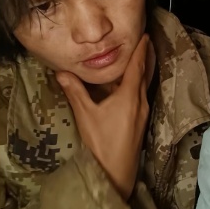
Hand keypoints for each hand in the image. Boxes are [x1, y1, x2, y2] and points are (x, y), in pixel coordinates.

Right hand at [56, 34, 154, 200]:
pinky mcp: (140, 123)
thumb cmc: (102, 144)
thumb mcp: (86, 115)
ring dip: (145, 70)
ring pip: (145, 85)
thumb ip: (75, 92)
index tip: (143, 34)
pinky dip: (140, 84)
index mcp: (130, 96)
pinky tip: (134, 86)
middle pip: (146, 74)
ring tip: (142, 57)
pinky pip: (142, 96)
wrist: (116, 173)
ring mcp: (143, 114)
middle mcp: (141, 102)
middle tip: (146, 40)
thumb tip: (62, 72)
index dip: (140, 49)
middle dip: (147, 56)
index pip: (137, 66)